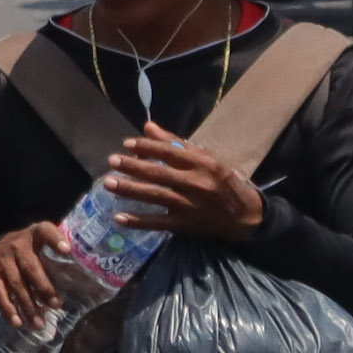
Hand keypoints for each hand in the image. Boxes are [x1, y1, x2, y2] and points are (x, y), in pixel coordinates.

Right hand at [0, 219, 74, 328]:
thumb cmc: (33, 247)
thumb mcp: (45, 241)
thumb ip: (60, 252)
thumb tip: (89, 280)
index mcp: (36, 232)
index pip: (46, 231)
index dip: (56, 239)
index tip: (67, 250)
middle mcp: (17, 245)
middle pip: (31, 267)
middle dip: (44, 288)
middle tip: (57, 305)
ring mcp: (2, 261)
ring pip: (16, 284)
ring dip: (28, 306)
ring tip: (39, 323)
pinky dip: (8, 310)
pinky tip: (18, 322)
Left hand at [104, 122, 265, 240]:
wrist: (243, 217)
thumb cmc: (223, 183)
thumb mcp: (207, 159)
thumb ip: (177, 144)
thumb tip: (148, 127)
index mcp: (203, 163)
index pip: (170, 152)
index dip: (147, 147)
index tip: (127, 144)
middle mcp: (195, 183)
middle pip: (158, 173)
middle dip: (133, 167)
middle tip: (112, 161)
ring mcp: (189, 205)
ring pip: (154, 195)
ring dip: (130, 189)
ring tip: (109, 183)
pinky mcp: (184, 225)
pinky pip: (156, 222)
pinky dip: (138, 220)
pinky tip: (119, 217)